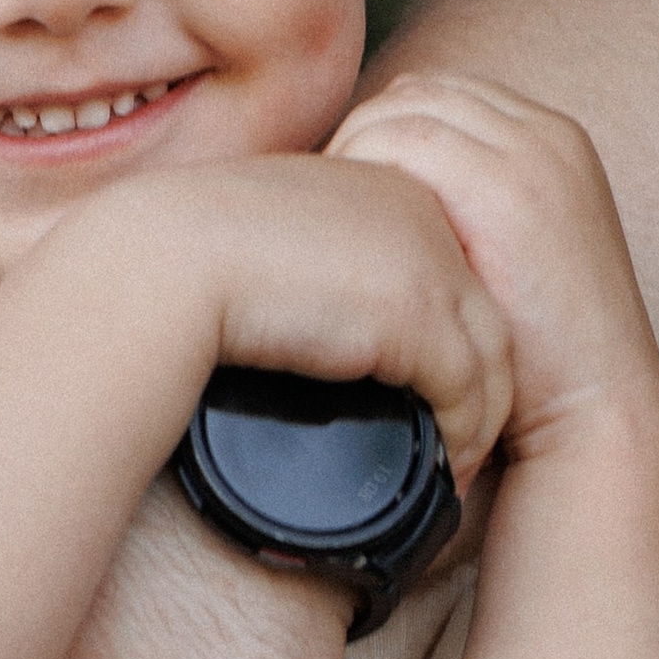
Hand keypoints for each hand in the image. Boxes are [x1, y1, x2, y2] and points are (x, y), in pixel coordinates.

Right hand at [126, 152, 511, 484]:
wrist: (167, 260)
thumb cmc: (190, 253)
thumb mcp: (272, 239)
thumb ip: (314, 262)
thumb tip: (311, 313)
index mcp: (388, 188)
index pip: (450, 271)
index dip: (449, 338)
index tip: (432, 394)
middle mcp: (421, 213)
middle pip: (483, 313)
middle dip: (480, 386)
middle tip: (457, 443)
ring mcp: (428, 260)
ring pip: (490, 357)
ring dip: (478, 422)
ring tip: (452, 469)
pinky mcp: (419, 314)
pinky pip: (467, 392)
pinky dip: (460, 438)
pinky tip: (441, 470)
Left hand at [327, 74, 658, 467]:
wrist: (593, 410)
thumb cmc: (537, 360)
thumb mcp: (509, 260)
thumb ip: (466, 211)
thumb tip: (380, 196)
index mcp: (551, 143)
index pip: (441, 98)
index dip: (383, 133)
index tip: (347, 194)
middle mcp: (546, 133)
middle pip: (419, 92)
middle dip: (363, 135)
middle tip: (326, 204)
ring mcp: (530, 154)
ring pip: (403, 107)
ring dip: (354, 152)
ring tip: (332, 219)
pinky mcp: (506, 187)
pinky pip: (401, 140)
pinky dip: (361, 169)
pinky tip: (347, 229)